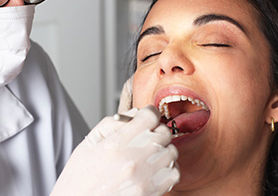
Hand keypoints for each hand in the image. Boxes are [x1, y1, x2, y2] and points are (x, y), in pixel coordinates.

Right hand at [50, 105, 179, 195]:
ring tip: (149, 155)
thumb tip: (135, 113)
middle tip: (147, 137)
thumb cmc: (80, 179)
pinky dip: (168, 169)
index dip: (149, 113)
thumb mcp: (88, 144)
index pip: (150, 116)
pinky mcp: (151, 192)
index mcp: (117, 143)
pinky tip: (155, 169)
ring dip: (162, 150)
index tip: (147, 117)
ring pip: (171, 152)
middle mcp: (134, 159)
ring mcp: (145, 177)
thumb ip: (112, 124)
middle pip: (164, 132)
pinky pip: (174, 174)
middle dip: (156, 131)